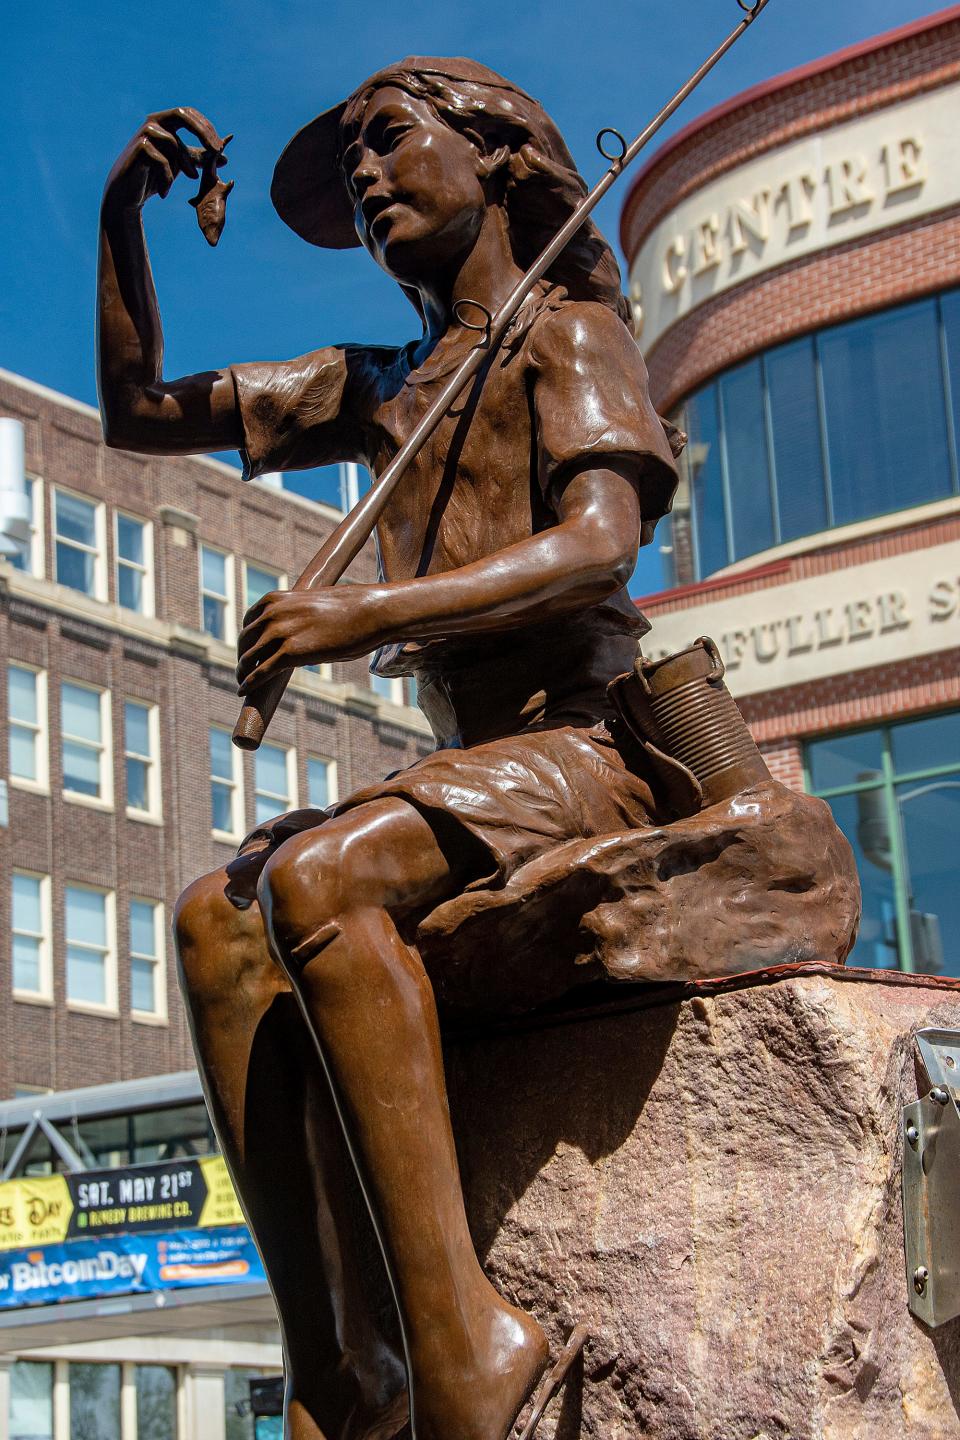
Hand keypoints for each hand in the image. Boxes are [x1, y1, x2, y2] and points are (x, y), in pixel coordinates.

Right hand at [103, 107, 223, 215]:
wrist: (130, 193)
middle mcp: (154, 122)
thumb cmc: (155, 175)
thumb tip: (224, 158)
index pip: (189, 114)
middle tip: (216, 150)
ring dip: (185, 164)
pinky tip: (165, 191)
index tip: (219, 147)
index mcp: (165, 122)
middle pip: (182, 114)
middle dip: (202, 132)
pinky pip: (162, 160)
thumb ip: (199, 159)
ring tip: (191, 178)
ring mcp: (144, 134)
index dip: (206, 127)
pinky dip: (167, 177)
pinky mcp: (138, 148)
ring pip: (173, 143)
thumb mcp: (181, 165)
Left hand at [236, 586, 382, 693]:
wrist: (369, 612)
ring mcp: (280, 633)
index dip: (246, 638)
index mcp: (277, 599)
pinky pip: (261, 672)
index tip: (247, 649)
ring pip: (249, 657)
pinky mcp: (291, 653)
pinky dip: (249, 682)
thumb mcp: (316, 604)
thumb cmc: (351, 609)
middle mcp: (273, 614)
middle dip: (242, 656)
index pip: (249, 620)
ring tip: (241, 682)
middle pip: (245, 639)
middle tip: (243, 669)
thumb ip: (300, 614)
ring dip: (242, 672)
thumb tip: (303, 630)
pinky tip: (243, 691)